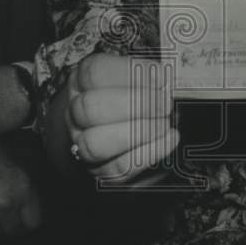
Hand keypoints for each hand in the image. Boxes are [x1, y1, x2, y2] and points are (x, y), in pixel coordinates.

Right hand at [0, 141, 41, 241]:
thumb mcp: (17, 160)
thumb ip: (28, 186)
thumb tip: (31, 207)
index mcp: (22, 188)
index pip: (33, 223)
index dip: (27, 220)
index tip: (22, 218)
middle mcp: (4, 204)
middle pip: (14, 232)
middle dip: (11, 225)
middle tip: (3, 216)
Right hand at [65, 53, 178, 182]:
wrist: (119, 131)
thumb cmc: (130, 96)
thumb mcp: (134, 76)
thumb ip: (148, 73)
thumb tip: (168, 75)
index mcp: (81, 81)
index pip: (94, 72)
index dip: (130, 73)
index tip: (161, 77)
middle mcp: (76, 114)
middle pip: (91, 108)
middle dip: (137, 104)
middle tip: (165, 103)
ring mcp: (84, 145)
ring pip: (95, 144)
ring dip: (139, 132)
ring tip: (165, 123)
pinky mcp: (101, 172)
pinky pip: (119, 168)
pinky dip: (150, 153)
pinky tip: (169, 139)